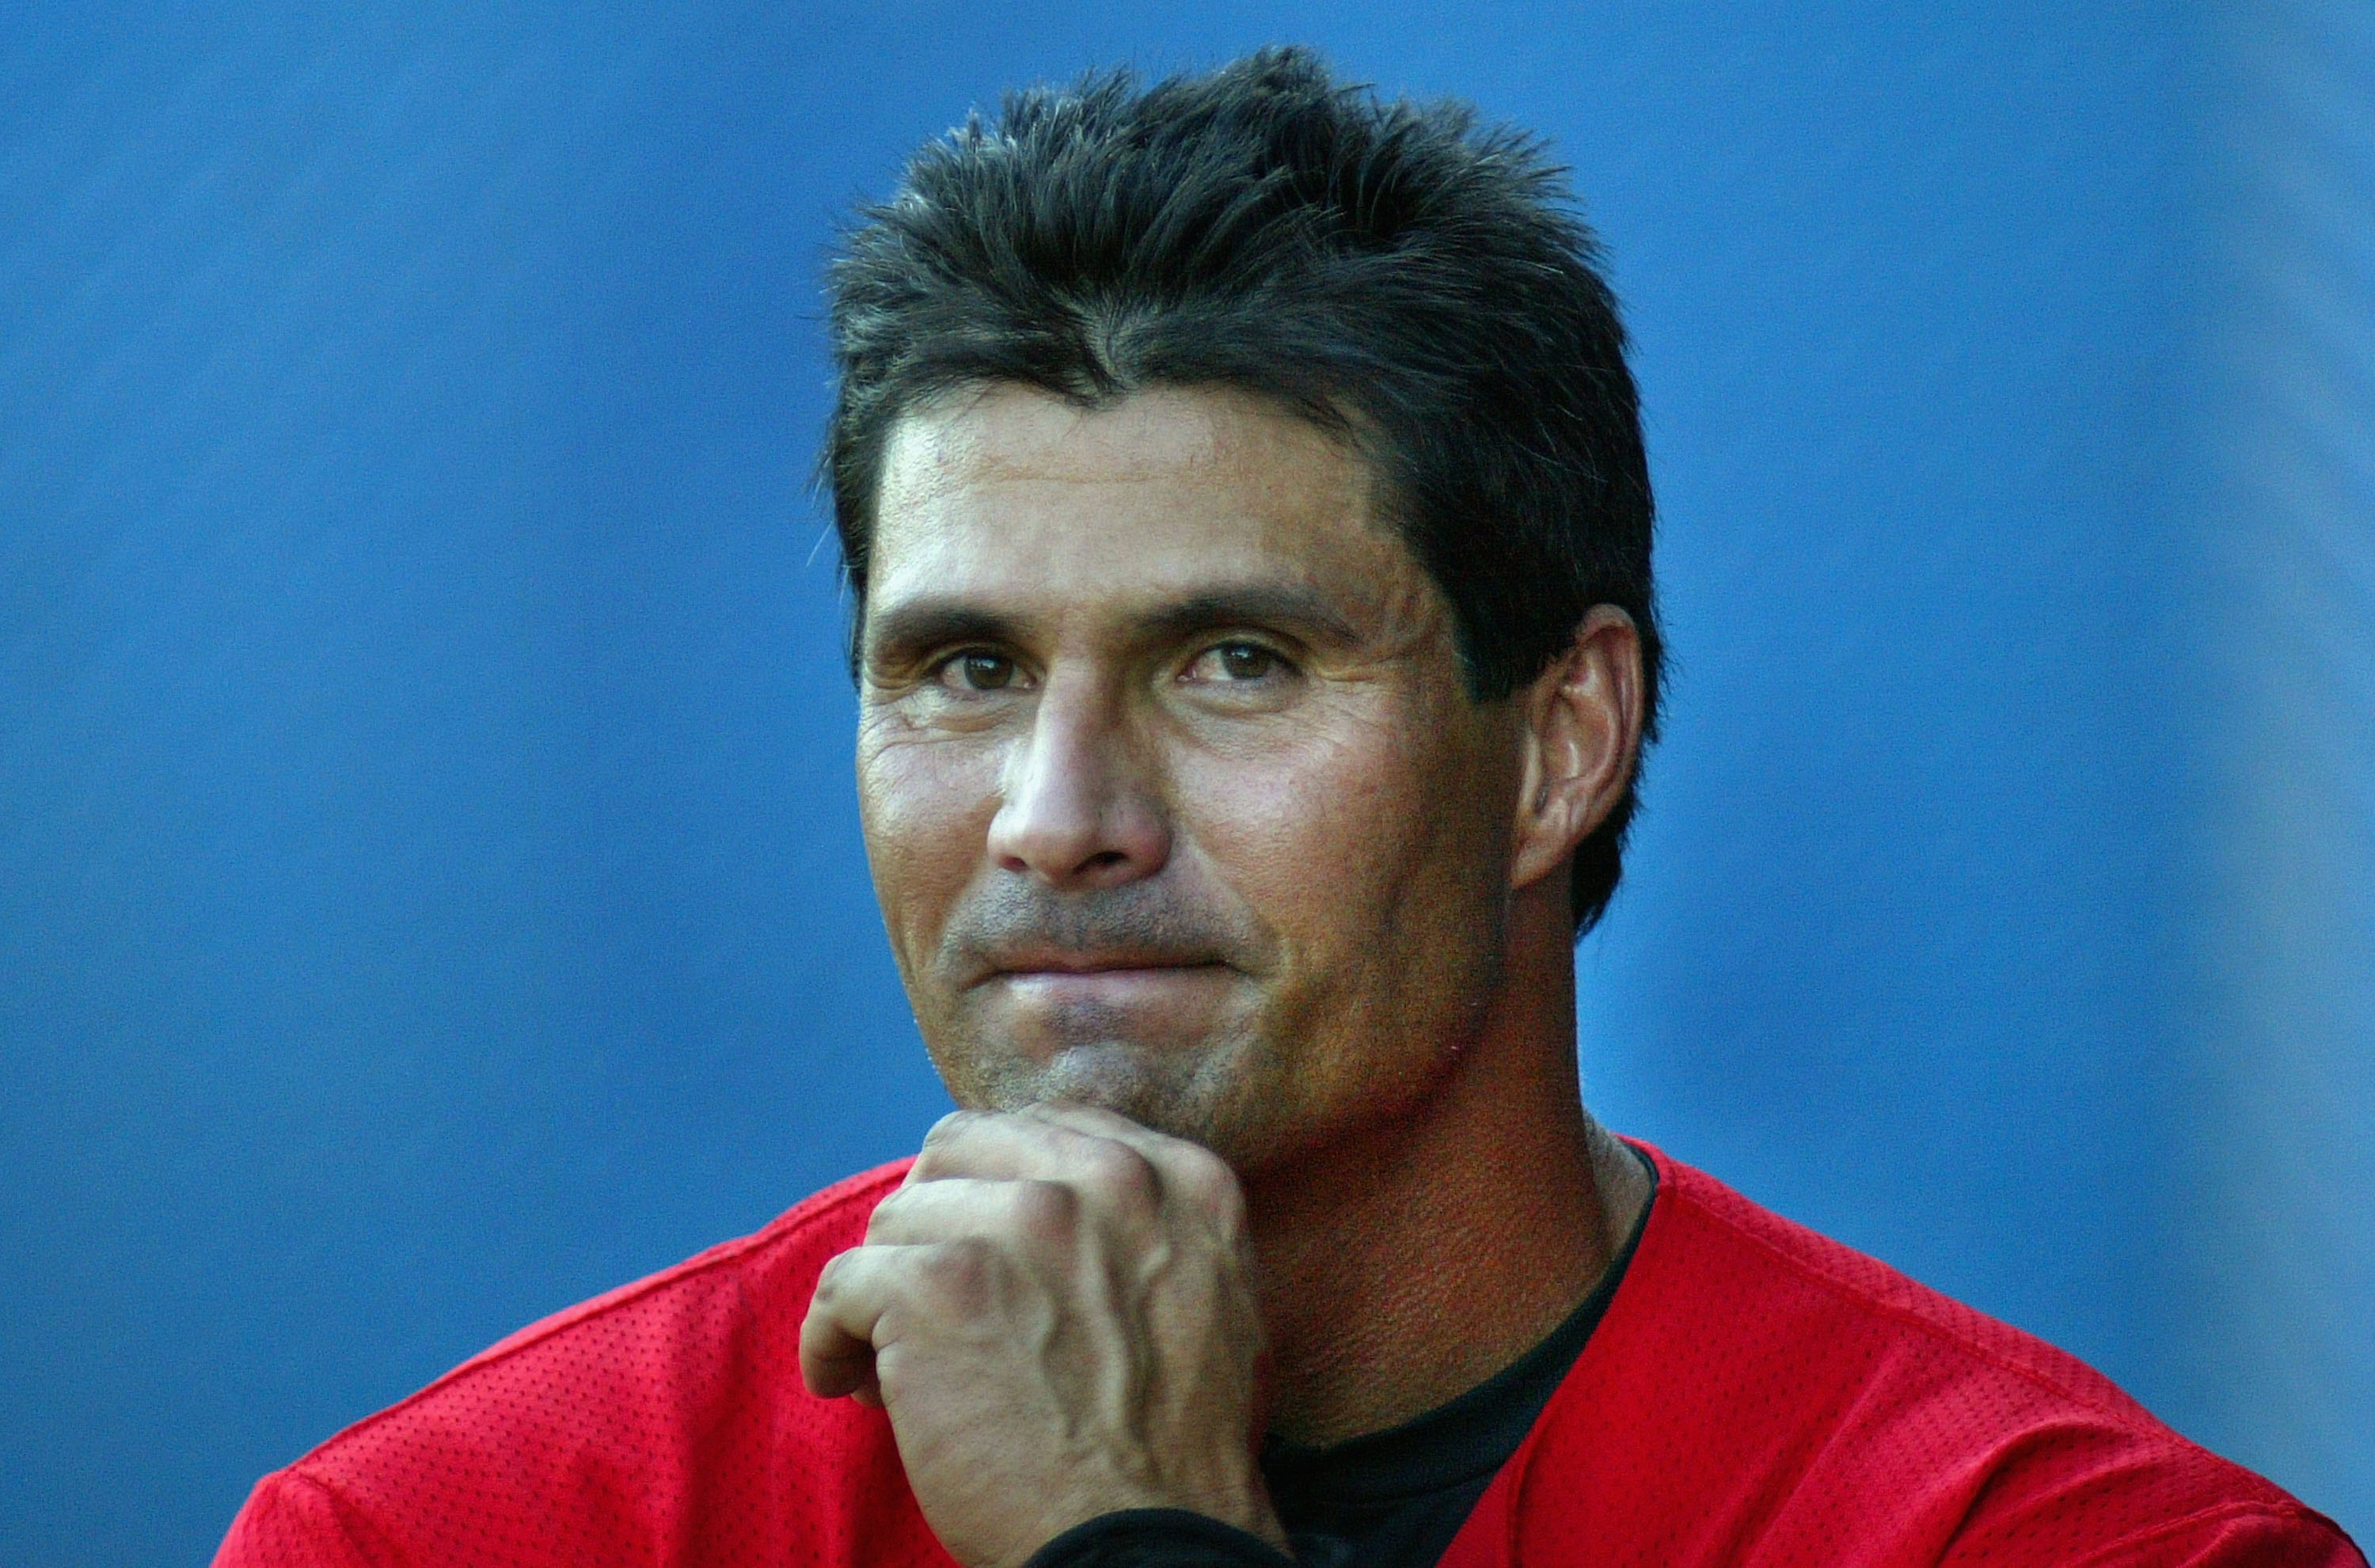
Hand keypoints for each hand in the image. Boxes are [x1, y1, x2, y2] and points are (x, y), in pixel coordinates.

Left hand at [800, 1104, 1287, 1567]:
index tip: (976, 1251)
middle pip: (957, 1154)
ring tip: (900, 1368)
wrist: (1150, 1542)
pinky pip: (842, 1284)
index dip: (990, 1191)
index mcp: (1177, 1178)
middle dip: (930, 1224)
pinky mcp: (939, 1284)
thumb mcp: (1213, 1300)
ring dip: (885, 1294)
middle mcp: (1104, 1179)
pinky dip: (832, 1342)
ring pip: (895, 1221)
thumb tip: (1051, 1194)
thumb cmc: (1178, 1452)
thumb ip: (1146, 1226)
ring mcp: (1020, 1224)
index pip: (1040, 1131)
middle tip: (926, 1302)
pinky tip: (853, 1388)